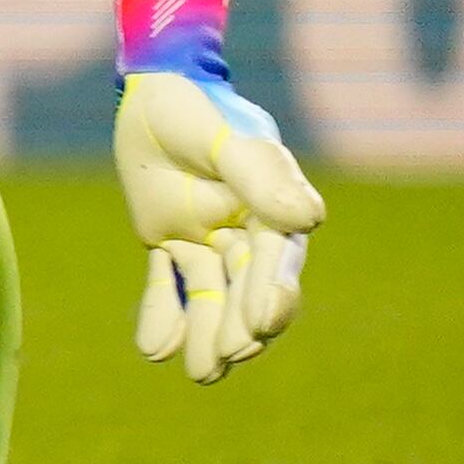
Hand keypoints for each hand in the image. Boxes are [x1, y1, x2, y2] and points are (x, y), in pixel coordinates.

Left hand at [114, 65, 322, 383]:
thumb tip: (309, 221)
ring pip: (212, 296)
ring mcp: (209, 239)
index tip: (262, 323)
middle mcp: (248, 232)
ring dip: (206, 333)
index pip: (275, 262)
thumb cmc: (198, 109)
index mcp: (274, 210)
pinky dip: (164, 313)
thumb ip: (260, 177)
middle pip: (247, 290)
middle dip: (240, 327)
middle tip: (227, 359)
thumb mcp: (227, 138)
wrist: (155, 89)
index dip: (269, 293)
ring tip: (199, 373)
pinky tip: (154, 348)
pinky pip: (170, 284)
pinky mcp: (171, 241)